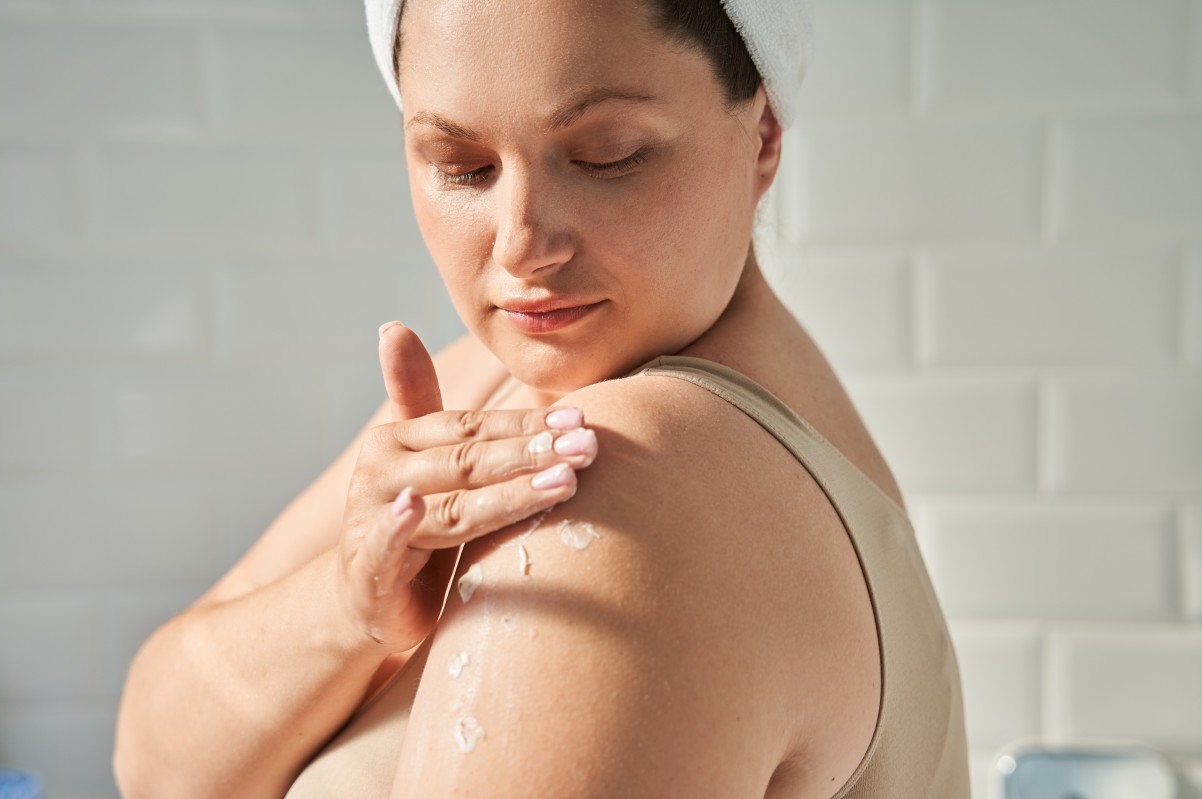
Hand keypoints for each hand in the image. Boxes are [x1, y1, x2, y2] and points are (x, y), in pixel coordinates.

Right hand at [336, 323, 596, 650]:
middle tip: (587, 447)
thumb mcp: (423, 463)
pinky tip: (417, 507)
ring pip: (452, 504)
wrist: (362, 600)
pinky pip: (383, 542)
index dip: (527, 423)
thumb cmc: (410, 527)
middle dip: (533, 453)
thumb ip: (422, 400)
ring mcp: (370, 515)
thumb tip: (394, 324)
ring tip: (564, 482)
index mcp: (399, 441)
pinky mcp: (365, 564)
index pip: (473, 427)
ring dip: (508, 493)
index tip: (580, 420)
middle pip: (469, 460)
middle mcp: (382, 471)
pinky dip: (398, 524)